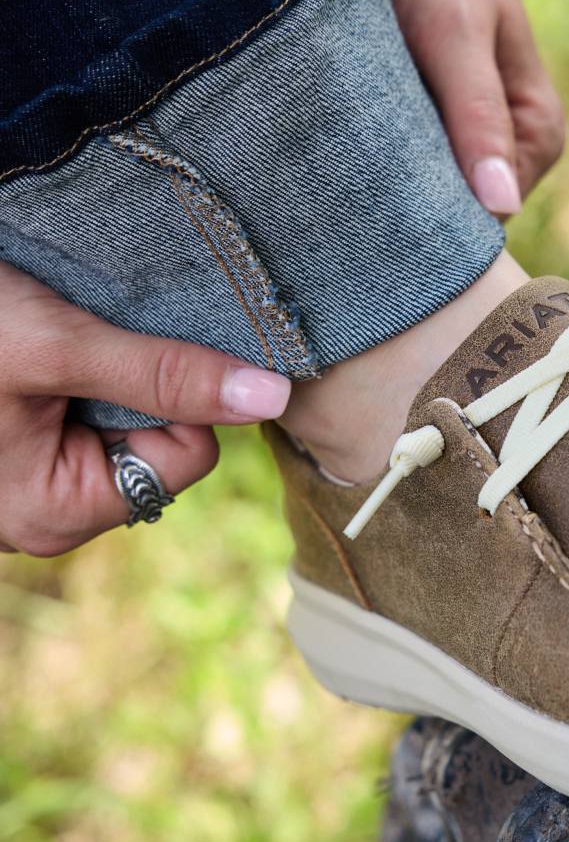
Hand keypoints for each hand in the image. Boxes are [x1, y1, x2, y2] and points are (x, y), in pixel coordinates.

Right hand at [0, 263, 290, 556]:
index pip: (187, 458)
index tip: (146, 344)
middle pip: (157, 443)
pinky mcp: (14, 442)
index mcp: (52, 511)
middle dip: (142, 384)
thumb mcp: (54, 347)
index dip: (183, 397)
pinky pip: (85, 409)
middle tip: (94, 330)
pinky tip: (49, 333)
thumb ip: (161, 376)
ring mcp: (24, 479)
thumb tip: (270, 398)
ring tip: (63, 329)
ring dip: (111, 369)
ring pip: (123, 421)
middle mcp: (40, 511)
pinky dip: (84, 367)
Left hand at [290, 0, 564, 215]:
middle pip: (459, 208)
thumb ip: (478, 119)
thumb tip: (501, 208)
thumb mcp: (456, 39)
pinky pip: (397, 161)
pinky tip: (342, 144)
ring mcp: (459, 133)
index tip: (388, 209)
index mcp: (540, 132)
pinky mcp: (418, 119)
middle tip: (354, 191)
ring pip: (424, 187)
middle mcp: (504, 143)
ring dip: (387, 178)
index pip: (495, 213)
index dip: (447, 217)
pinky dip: (371, 155)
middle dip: (413, 203)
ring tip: (346, 158)